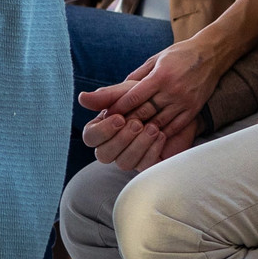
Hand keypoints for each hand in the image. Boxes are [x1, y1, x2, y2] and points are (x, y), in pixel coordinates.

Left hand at [78, 35, 221, 135]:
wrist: (211, 54)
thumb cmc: (179, 55)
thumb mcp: (156, 58)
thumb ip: (138, 75)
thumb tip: (118, 88)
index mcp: (160, 76)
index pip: (134, 97)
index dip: (119, 108)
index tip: (107, 115)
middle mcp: (172, 90)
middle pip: (145, 112)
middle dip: (127, 121)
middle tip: (114, 129)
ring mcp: (184, 102)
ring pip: (159, 122)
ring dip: (142, 130)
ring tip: (129, 136)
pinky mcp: (193, 109)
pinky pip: (174, 126)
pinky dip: (161, 134)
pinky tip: (150, 138)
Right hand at [81, 106, 197, 170]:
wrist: (177, 104)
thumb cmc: (147, 96)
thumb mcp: (128, 92)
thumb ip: (106, 96)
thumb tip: (81, 98)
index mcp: (102, 128)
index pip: (90, 137)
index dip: (102, 131)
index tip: (119, 118)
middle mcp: (112, 146)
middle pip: (103, 155)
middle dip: (120, 140)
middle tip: (137, 123)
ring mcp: (129, 157)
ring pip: (123, 163)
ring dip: (137, 145)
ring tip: (152, 127)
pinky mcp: (147, 164)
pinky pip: (144, 166)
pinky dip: (152, 150)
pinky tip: (161, 135)